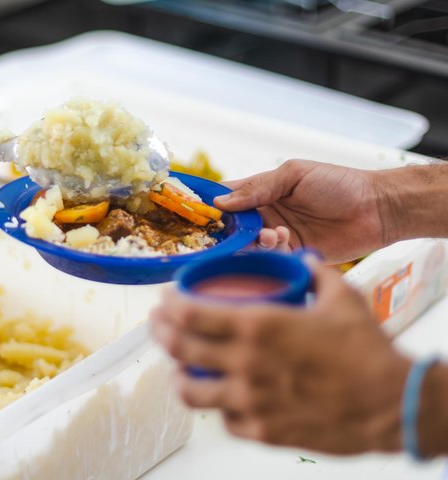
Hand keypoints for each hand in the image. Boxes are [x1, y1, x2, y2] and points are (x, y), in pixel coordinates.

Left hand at [150, 259, 410, 453]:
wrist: (393, 404)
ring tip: (177, 366)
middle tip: (157, 323)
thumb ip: (316, 274)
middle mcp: (244, 363)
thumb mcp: (342, 298)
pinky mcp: (260, 430)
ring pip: (189, 390)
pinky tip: (219, 396)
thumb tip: (304, 259)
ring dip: (177, 374)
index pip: (191, 313)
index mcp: (258, 326)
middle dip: (160, 331)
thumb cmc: (367, 351)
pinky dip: (217, 405)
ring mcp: (249, 400)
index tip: (164, 298)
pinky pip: (223, 418)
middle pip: (179, 347)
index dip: (169, 304)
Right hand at [216, 160, 384, 262]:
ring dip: (254, 241)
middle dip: (227, 231)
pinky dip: (272, 251)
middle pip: (231, 227)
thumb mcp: (294, 175)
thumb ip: (258, 188)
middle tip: (228, 234)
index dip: (208, 205)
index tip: (195, 212)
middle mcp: (264, 215)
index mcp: (260, 192)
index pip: (225, 197)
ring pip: (248, 245)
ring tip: (272, 234)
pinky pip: (270, 258)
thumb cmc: (338, 184)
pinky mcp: (291, 255)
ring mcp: (277, 237)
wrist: (376, 209)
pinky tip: (284, 240)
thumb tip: (220, 202)